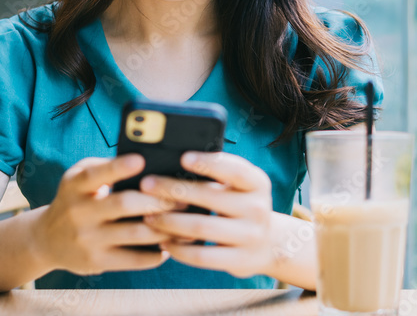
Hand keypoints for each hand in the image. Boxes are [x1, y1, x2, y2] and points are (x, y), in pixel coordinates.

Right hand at [31, 154, 181, 276]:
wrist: (46, 239)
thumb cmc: (74, 199)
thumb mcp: (78, 178)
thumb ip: (104, 168)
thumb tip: (147, 164)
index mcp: (75, 185)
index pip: (96, 174)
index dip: (118, 167)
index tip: (141, 159)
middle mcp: (79, 212)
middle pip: (124, 204)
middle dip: (158, 200)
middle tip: (183, 198)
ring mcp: (87, 239)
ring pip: (135, 233)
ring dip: (165, 228)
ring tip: (185, 222)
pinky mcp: (96, 261)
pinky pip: (133, 259)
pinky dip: (155, 254)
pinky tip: (169, 246)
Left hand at [139, 151, 273, 278]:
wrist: (269, 244)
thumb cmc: (242, 206)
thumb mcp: (241, 187)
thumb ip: (219, 174)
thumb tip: (176, 160)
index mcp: (257, 183)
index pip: (234, 169)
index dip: (209, 163)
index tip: (182, 157)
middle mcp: (257, 208)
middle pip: (210, 197)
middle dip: (174, 189)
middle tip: (147, 184)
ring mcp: (250, 236)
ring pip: (202, 227)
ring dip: (170, 221)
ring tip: (148, 216)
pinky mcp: (240, 260)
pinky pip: (202, 256)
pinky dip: (179, 249)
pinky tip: (164, 242)